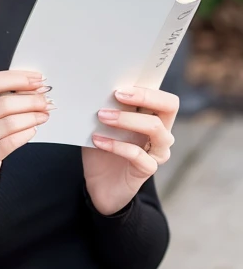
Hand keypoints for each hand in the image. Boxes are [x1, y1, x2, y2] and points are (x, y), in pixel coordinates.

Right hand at [0, 70, 53, 181]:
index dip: (15, 78)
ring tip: (42, 115)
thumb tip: (33, 87)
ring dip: (32, 117)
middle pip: (2, 104)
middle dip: (30, 100)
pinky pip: (9, 143)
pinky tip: (32, 130)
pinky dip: (25, 134)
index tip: (36, 79)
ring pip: (8, 123)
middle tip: (44, 101)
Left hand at [81, 86, 178, 214]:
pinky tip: (98, 141)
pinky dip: (116, 145)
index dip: (147, 88)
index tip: (121, 84)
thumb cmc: (102, 149)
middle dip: (144, 96)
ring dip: (127, 119)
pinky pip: (137, 154)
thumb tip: (98, 90)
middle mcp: (162, 132)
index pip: (163, 96)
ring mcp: (158, 151)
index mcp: (153, 117)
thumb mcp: (101, 126)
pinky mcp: (148, 169)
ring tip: (103, 116)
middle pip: (169, 106)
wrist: (99, 185)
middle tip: (117, 94)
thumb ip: (106, 108)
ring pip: (155, 128)